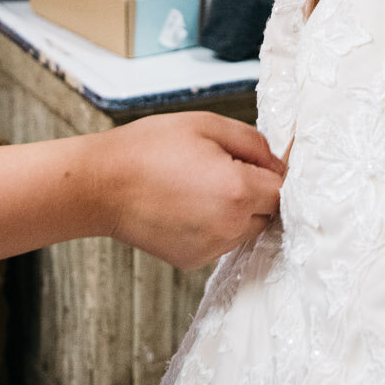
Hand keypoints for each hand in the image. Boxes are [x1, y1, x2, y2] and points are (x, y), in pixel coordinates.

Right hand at [93, 113, 285, 268]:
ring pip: (244, 229)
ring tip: (197, 187)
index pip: (283, 189)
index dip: (271, 172)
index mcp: (238, 190)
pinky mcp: (193, 260)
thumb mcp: (206, 124)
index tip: (252, 161)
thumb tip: (277, 161)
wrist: (101, 184)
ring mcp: (210, 248)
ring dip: (235, 210)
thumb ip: (253, 142)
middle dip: (254, 192)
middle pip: (267, 213)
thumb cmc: (148, 148)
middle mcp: (229, 226)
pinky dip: (213, 226)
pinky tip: (185, 205)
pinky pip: (220, 242)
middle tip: (218, 169)